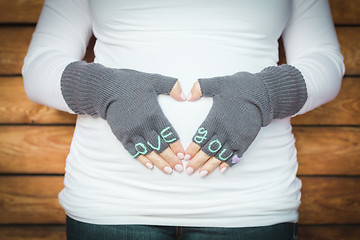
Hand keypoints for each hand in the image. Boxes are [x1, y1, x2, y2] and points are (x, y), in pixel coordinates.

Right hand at [103, 70, 185, 173]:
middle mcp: (144, 126)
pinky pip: (133, 150)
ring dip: (158, 162)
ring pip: (148, 151)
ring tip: (168, 170)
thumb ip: (171, 85)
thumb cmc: (131, 83)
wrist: (106, 88)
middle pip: (160, 146)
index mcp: (154, 114)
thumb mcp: (153, 79)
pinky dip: (141, 159)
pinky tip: (149, 165)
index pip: (169, 134)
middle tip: (179, 168)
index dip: (177, 146)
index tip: (184, 155)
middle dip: (171, 158)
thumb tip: (184, 96)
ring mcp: (132, 132)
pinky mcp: (122, 135)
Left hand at [184, 66, 306, 176]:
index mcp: (215, 119)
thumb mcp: (218, 83)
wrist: (262, 94)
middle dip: (197, 161)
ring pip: (220, 155)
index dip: (192, 148)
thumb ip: (201, 87)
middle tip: (188, 171)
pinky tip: (222, 169)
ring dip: (211, 165)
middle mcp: (224, 131)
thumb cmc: (238, 88)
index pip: (200, 138)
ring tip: (202, 174)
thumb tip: (188, 95)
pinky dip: (229, 163)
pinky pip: (236, 155)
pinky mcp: (246, 140)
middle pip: (208, 150)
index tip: (185, 157)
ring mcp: (236, 138)